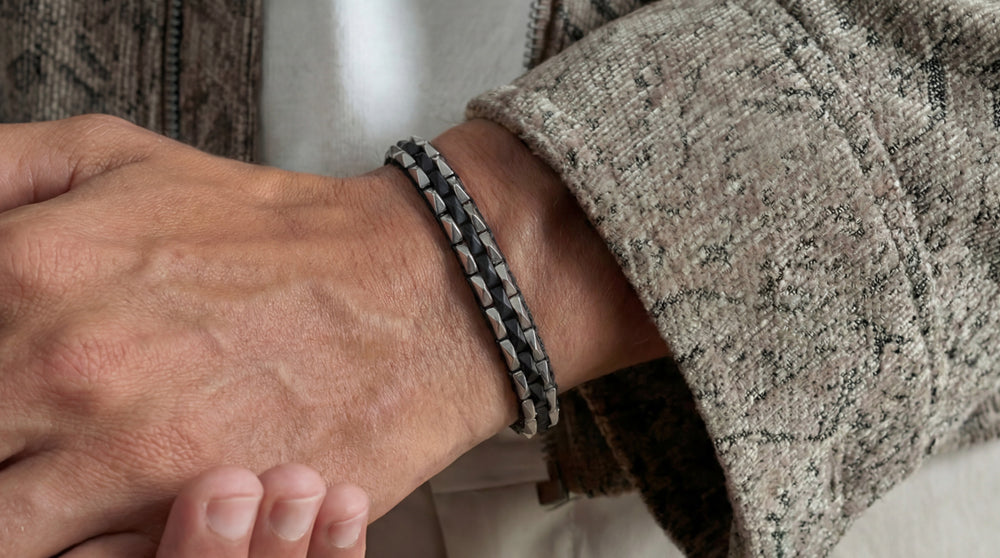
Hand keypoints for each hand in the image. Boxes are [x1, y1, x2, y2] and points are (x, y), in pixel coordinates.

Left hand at [0, 116, 665, 555]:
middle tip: (23, 435)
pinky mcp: (192, 516)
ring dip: (21, 512)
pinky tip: (93, 519)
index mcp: (26, 272)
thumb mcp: (117, 155)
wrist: (416, 294)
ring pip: (3, 532)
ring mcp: (127, 459)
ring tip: (52, 486)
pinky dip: (79, 551)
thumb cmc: (277, 237)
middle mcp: (63, 372)